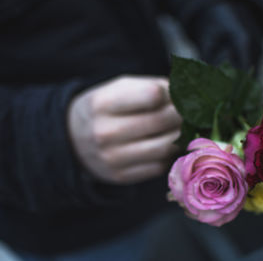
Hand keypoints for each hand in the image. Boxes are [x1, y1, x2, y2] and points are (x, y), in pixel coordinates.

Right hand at [67, 75, 181, 184]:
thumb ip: (152, 86)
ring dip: (181, 137)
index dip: (171, 93)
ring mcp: (112, 158)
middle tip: (189, 112)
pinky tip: (167, 145)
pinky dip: (169, 155)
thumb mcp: (119, 88)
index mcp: (103, 104)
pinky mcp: (121, 176)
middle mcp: (105, 132)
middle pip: (162, 121)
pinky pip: (159, 166)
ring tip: (183, 128)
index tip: (176, 95)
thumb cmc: (105, 108)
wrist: (73, 139)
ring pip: (165, 147)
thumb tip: (188, 96)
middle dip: (183, 114)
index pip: (153, 95)